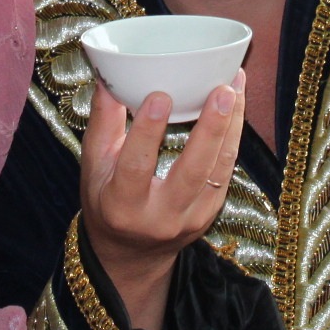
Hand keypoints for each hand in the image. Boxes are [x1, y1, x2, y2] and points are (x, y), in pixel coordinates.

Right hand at [80, 71, 243, 329]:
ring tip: (234, 86)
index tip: (160, 95)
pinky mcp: (209, 214)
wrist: (131, 253)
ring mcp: (190, 219)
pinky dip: (232, 138)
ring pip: (217, 170)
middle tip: (222, 90)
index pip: (136, 167)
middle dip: (210, 129)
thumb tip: (108, 75)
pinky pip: (226, 173)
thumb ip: (103, 122)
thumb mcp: (93, 166)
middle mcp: (159, 217)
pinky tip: (236, 108)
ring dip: (230, 126)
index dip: (148, 132)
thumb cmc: (106, 202)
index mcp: (121, 206)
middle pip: (191, 172)